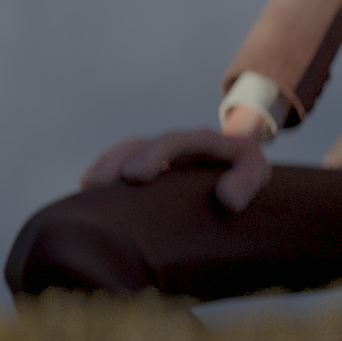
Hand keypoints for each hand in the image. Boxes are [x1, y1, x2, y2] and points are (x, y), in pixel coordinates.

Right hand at [79, 119, 271, 212]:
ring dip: (102, 169)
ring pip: (122, 154)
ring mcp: (153, 154)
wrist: (237, 163)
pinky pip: (116, 165)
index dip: (152, 154)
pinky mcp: (142, 167)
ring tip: (86, 190)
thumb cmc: (245, 172)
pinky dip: (101, 176)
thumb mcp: (256, 172)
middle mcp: (171, 144)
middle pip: (137, 145)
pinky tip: (86, 194)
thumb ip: (247, 181)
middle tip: (95, 185)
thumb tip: (227, 200)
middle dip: (115, 162)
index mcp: (201, 140)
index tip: (134, 176)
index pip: (173, 140)